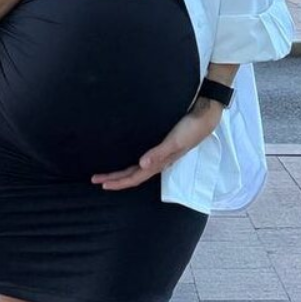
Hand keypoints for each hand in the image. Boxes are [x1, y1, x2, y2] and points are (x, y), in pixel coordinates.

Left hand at [91, 99, 222, 190]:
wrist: (205, 117)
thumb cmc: (190, 129)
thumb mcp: (174, 142)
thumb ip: (158, 154)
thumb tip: (141, 165)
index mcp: (160, 164)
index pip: (134, 177)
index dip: (118, 182)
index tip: (101, 184)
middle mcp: (158, 162)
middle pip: (133, 175)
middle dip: (114, 179)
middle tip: (95, 179)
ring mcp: (161, 156)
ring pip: (137, 169)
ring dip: (122, 173)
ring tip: (107, 174)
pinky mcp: (163, 147)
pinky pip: (143, 160)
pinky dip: (132, 163)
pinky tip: (129, 160)